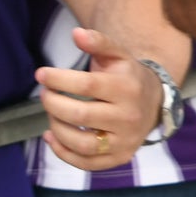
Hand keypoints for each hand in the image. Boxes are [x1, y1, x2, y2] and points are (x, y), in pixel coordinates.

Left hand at [32, 25, 165, 171]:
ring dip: (57, 128)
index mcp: (127, 88)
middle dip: (53, 103)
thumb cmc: (127, 76)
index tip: (41, 74)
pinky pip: (86, 163)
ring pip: (82, 143)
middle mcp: (129, 117)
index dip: (59, 79)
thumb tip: (76, 33)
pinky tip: (51, 136)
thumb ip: (98, 42)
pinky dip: (63, 152)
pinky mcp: (119, 158)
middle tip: (44, 94)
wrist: (154, 103)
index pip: (87, 86)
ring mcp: (125, 141)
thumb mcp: (117, 55)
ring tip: (51, 113)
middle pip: (81, 115)